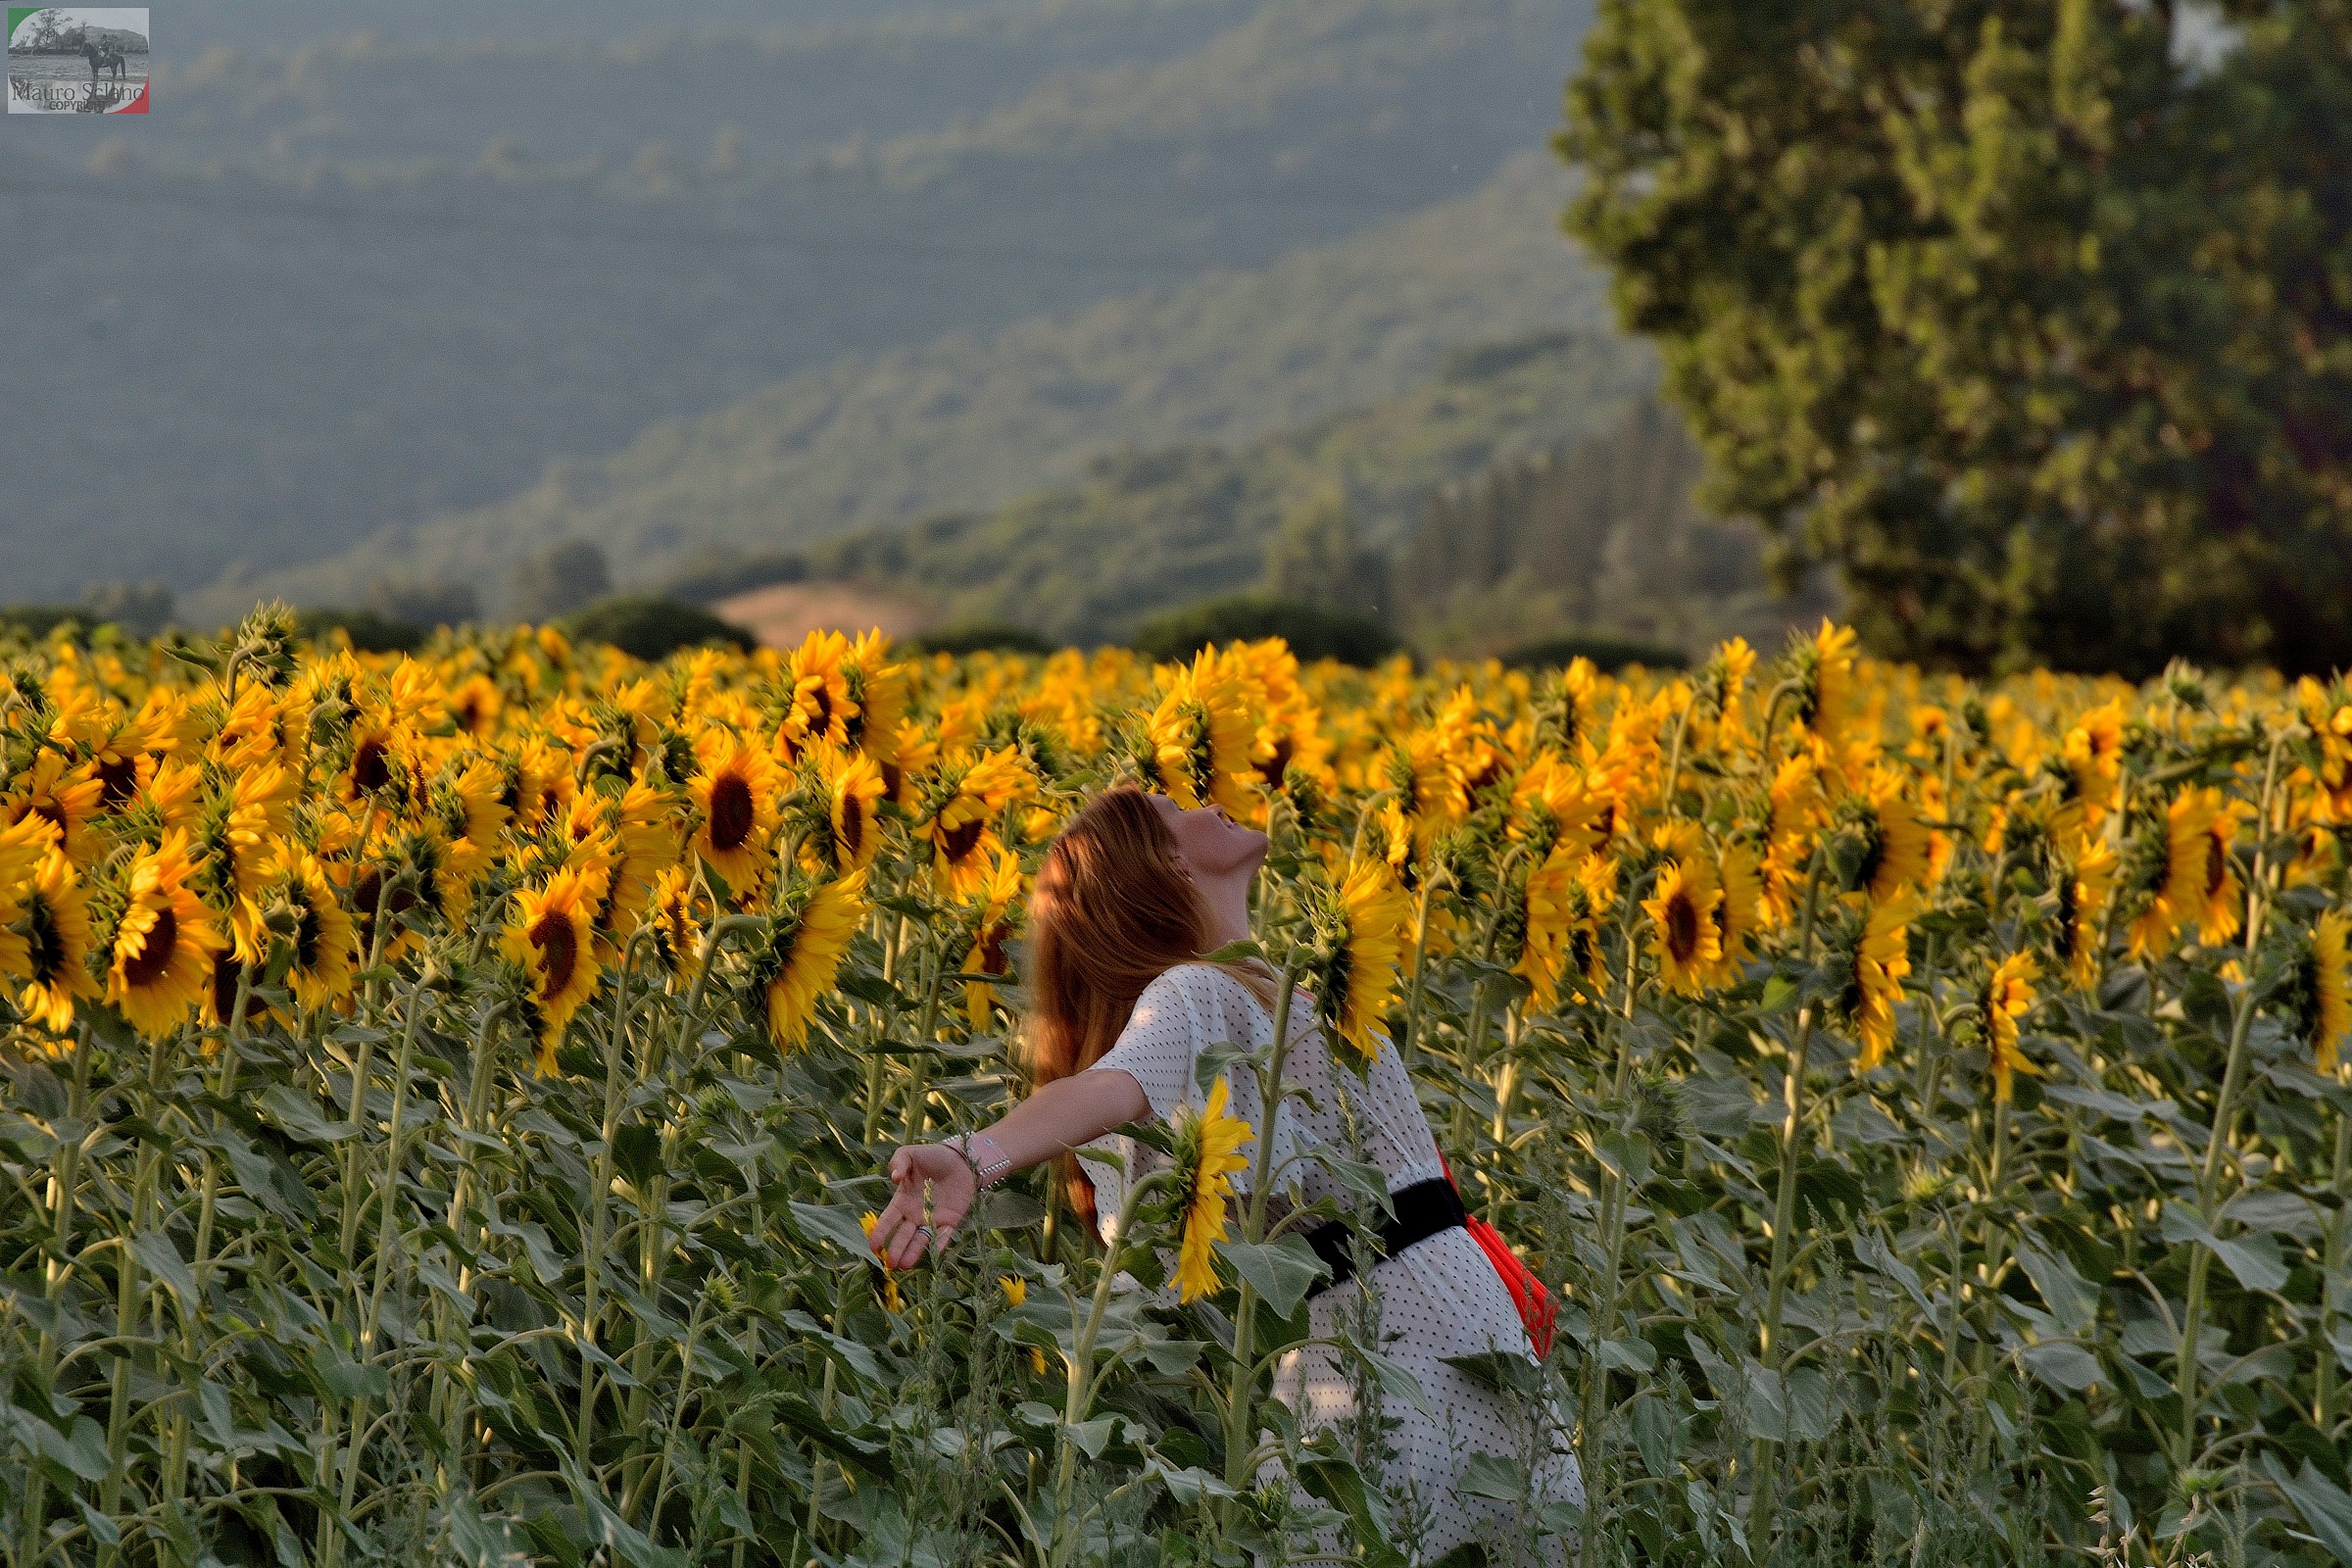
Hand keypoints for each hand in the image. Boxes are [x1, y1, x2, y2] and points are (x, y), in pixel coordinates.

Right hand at [868, 1142, 977, 1268]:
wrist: (962, 1159)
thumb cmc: (933, 1157)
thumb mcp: (911, 1154)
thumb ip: (899, 1161)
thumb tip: (894, 1177)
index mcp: (902, 1201)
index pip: (888, 1221)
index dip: (880, 1233)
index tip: (873, 1246)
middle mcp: (915, 1214)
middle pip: (903, 1235)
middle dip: (896, 1249)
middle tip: (890, 1263)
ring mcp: (933, 1220)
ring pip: (921, 1240)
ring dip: (913, 1253)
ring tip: (904, 1265)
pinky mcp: (951, 1222)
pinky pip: (944, 1236)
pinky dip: (939, 1244)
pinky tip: (933, 1253)